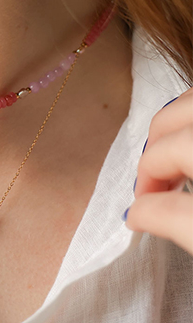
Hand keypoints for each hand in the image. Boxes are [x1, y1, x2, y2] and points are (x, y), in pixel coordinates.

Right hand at [123, 88, 192, 255]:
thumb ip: (175, 221)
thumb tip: (135, 214)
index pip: (162, 164)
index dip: (145, 196)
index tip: (139, 215)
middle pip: (171, 121)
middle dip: (153, 154)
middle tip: (155, 186)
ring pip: (187, 100)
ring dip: (171, 126)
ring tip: (174, 160)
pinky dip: (187, 116)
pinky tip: (189, 139)